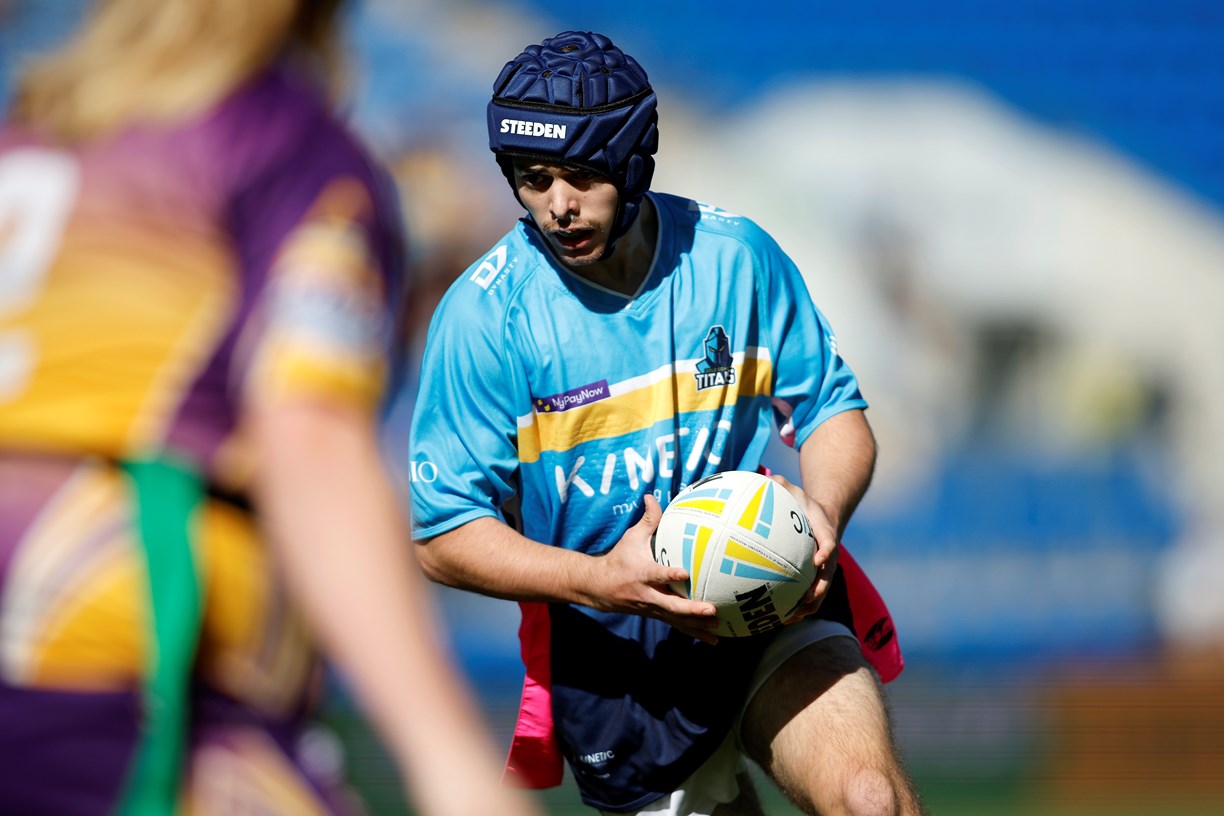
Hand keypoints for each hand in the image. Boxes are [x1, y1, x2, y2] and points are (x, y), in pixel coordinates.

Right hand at [583, 494, 720, 643]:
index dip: (669, 575)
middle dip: (691, 609)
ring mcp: (652, 608)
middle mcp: (648, 594)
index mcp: (642, 573)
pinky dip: (695, 633)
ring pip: (676, 620)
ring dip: (696, 626)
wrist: (600, 588)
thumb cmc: (619, 559)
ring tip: (717, 629)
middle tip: (711, 610)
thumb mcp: (631, 538)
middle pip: (670, 605)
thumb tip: (652, 496)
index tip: (684, 574)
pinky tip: (713, 640)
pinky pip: (677, 625)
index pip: (657, 574)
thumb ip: (648, 520)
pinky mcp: (656, 615)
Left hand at [769, 473, 839, 622]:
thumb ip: (780, 484)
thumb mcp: (792, 489)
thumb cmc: (800, 502)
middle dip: (818, 590)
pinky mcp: (813, 577)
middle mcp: (827, 553)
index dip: (826, 551)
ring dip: (808, 606)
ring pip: (819, 591)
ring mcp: (822, 568)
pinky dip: (797, 607)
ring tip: (789, 618)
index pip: (830, 542)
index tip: (819, 559)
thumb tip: (766, 479)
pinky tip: (778, 617)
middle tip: (805, 600)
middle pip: (828, 575)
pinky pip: (808, 595)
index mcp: (825, 532)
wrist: (818, 516)